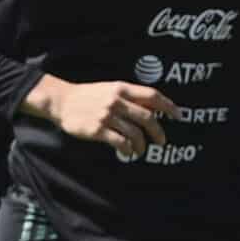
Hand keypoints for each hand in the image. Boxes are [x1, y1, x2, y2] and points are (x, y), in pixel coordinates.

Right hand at [36, 77, 175, 157]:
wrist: (61, 101)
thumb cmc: (89, 95)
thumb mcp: (110, 89)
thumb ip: (130, 96)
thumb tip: (155, 107)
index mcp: (122, 88)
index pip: (153, 96)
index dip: (169, 106)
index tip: (179, 116)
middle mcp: (116, 101)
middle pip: (148, 118)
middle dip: (158, 132)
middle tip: (161, 141)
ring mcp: (106, 115)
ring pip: (135, 133)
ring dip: (142, 145)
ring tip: (141, 150)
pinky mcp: (97, 129)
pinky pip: (120, 142)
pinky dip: (127, 149)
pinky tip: (127, 152)